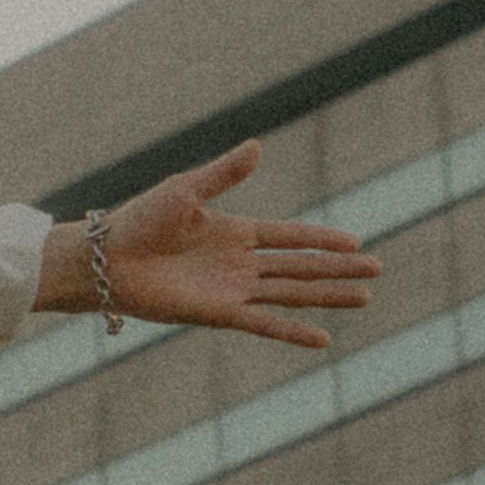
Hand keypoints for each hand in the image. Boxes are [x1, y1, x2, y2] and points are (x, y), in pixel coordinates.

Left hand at [41, 144, 378, 355]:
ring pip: (292, 293)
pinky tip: (324, 338)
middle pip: (301, 266)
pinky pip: (264, 323)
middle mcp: (240, 264)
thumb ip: (225, 173)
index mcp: (235, 232)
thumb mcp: (186, 190)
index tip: (356, 241)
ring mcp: (233, 290)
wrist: (107, 258)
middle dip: (338, 269)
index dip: (322, 238)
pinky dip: (293, 331)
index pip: (290, 236)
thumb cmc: (140, 220)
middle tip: (378, 268)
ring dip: (328, 296)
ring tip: (365, 297)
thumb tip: (259, 145)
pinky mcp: (219, 313)